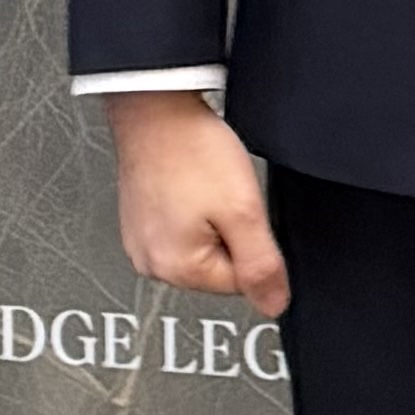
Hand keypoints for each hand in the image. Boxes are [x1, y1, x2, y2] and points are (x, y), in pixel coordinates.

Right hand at [109, 91, 288, 312]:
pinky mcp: (140, 221)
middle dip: (230, 233)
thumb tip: (274, 305)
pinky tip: (189, 184)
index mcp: (174, 268)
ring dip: (211, 219)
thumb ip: (262, 265)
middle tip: (220, 196)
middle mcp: (150, 262)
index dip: (251, 245)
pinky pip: (182, 228)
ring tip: (202, 186)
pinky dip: (193, 208)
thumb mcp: (243, 211)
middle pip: (219, 267)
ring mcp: (141, 241)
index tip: (238, 212)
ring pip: (202, 245)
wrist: (156, 108)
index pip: (240, 282)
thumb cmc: (191, 150)